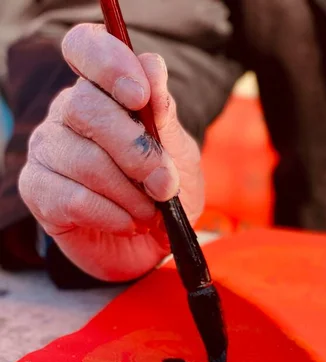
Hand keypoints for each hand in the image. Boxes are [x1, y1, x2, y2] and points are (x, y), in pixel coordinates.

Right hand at [19, 24, 203, 281]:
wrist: (152, 241)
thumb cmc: (165, 190)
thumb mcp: (179, 153)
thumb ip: (164, 115)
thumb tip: (151, 67)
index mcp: (104, 91)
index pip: (86, 47)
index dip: (109, 63)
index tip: (140, 96)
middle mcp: (68, 112)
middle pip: (86, 108)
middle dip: (136, 151)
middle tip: (165, 184)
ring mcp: (48, 149)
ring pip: (84, 160)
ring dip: (130, 193)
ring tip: (150, 210)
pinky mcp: (38, 189)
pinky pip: (74, 199)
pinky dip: (113, 215)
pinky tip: (128, 222)